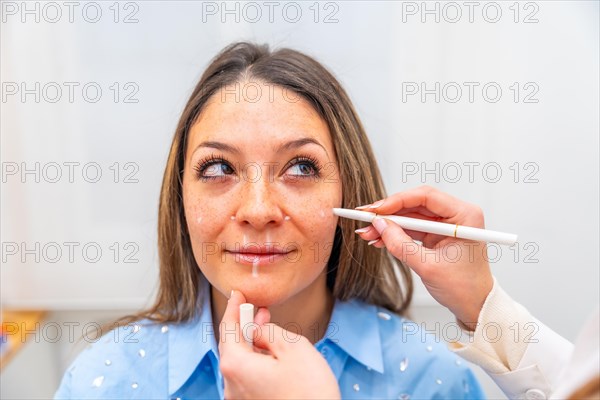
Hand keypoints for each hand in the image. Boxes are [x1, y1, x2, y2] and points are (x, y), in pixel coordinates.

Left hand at [219, 290, 340, 398]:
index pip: (228, 329)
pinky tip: (270, 354)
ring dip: (251, 343)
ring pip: (241, 362)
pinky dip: (256, 360)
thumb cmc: (309, 392)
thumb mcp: (293, 348)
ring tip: (267, 328)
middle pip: (232, 346)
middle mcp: (231, 385)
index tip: (237, 293)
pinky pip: (248, 377)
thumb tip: (257, 330)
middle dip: (243, 325)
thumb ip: (269, 332)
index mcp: (236, 365)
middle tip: (257, 308)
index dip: (233, 308)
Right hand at [355, 185, 492, 328]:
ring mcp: (445, 224)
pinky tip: (379, 238)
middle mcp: (456, 215)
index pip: (426, 197)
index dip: (398, 201)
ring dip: (388, 224)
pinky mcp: (436, 234)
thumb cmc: (464, 288)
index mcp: (464, 216)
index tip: (376, 209)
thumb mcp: (428, 267)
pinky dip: (395, 233)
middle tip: (365, 219)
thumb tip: (379, 225)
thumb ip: (401, 245)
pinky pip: (411, 228)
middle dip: (389, 213)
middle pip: (415, 204)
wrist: (474, 305)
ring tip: (368, 233)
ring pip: (410, 216)